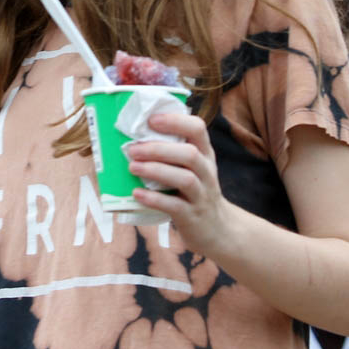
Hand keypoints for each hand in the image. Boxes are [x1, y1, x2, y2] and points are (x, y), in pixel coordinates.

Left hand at [126, 113, 230, 257]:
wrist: (215, 229)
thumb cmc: (194, 191)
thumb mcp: (191, 168)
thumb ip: (172, 152)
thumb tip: (132, 137)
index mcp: (204, 153)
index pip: (197, 128)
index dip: (175, 121)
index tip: (151, 120)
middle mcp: (206, 171)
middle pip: (190, 154)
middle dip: (159, 149)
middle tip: (132, 149)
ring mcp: (202, 194)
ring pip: (185, 178)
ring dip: (156, 170)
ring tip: (132, 167)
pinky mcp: (192, 216)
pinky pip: (175, 206)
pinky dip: (154, 199)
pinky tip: (137, 194)